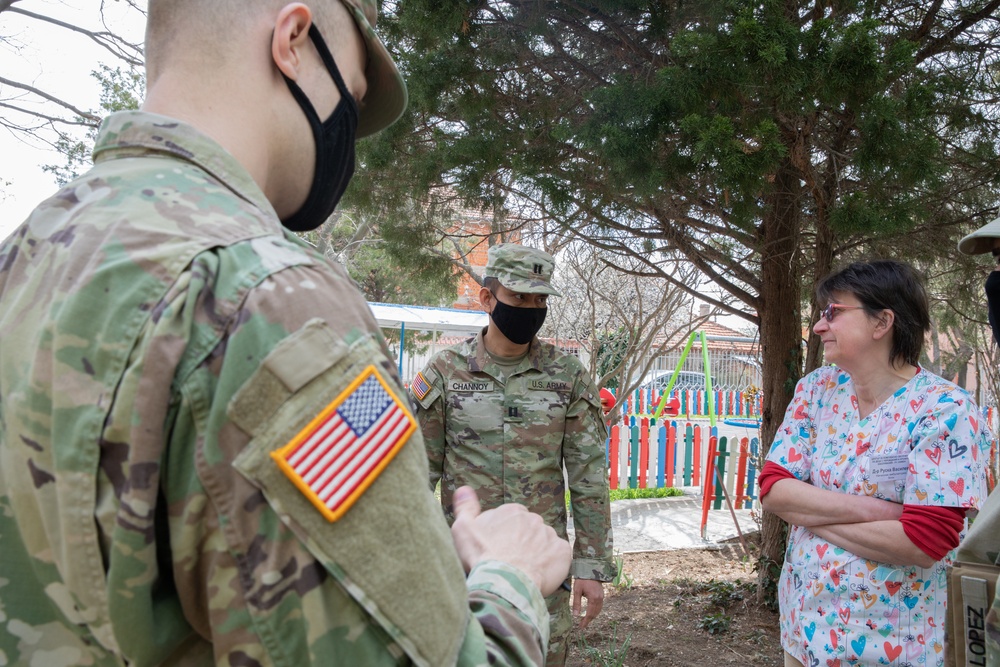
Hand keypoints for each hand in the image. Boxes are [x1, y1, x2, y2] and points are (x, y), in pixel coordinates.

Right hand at [450, 485, 571, 596]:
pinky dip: (552, 563)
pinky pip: (560, 556)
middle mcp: (533, 518)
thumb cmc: (481, 556)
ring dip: (537, 553)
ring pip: (544, 542)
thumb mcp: (463, 528)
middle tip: (511, 560)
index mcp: (512, 511)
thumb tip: (464, 489)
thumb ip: (466, 506)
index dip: (505, 535)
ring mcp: (549, 534)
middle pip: (529, 530)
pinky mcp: (562, 552)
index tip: (499, 548)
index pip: (512, 519)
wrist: (502, 581)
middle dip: (522, 542)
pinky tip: (540, 573)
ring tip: (524, 570)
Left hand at [573, 578, 604, 627]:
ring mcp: (602, 596)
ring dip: (592, 616)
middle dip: (589, 620)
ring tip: (586, 620)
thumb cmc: (582, 579)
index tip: (581, 627)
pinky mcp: (602, 594)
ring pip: (598, 610)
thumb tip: (575, 615)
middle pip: (595, 613)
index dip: (585, 621)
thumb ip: (576, 603)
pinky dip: (595, 611)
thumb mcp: (577, 590)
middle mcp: (599, 598)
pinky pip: (599, 606)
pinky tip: (591, 612)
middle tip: (582, 625)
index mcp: (593, 598)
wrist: (590, 569)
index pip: (590, 614)